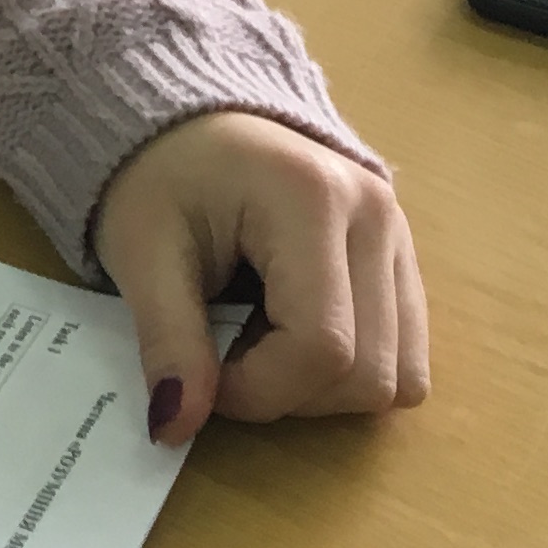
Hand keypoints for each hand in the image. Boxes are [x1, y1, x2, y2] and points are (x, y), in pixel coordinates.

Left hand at [91, 110, 427, 445]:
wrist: (185, 119)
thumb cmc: (157, 174)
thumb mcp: (141, 252)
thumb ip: (167, 340)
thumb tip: (173, 428)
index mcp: (311, 198)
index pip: (323, 347)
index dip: (261, 390)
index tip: (204, 377)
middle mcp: (376, 212)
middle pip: (371, 373)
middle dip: (292, 394)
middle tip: (227, 358)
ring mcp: (400, 232)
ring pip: (402, 377)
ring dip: (326, 389)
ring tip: (261, 339)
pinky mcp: (405, 254)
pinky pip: (406, 353)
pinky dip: (353, 369)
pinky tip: (293, 331)